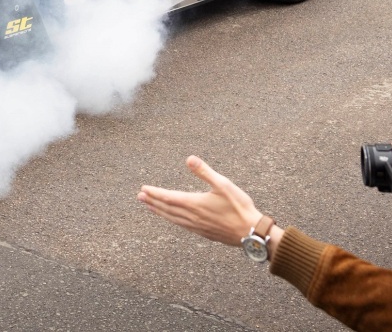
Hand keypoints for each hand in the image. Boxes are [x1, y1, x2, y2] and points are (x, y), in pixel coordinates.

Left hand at [138, 156, 263, 246]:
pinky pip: (182, 226)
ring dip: (160, 212)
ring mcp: (197, 227)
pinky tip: (172, 219)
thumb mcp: (223, 184)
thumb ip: (204, 171)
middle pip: (167, 209)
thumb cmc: (239, 207)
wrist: (250, 232)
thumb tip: (189, 158)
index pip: (168, 197)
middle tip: (140, 197)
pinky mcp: (204, 233)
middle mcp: (192, 217)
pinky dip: (172, 220)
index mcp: (195, 203)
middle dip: (153, 202)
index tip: (143, 189)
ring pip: (173, 219)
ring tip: (150, 207)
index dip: (155, 193)